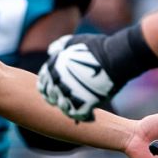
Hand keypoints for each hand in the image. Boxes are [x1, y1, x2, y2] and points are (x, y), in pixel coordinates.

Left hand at [38, 25, 157, 122]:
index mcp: (53, 67)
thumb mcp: (75, 41)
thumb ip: (60, 46)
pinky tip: (91, 114)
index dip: (48, 87)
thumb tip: (51, 51)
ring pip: (63, 107)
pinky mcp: (83, 103)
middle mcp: (57, 81)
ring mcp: (69, 93)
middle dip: (58, 98)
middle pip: (51, 96)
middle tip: (68, 99)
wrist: (115, 56)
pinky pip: (77, 114)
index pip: (42, 82)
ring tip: (79, 105)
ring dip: (69, 107)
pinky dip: (83, 116)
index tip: (56, 90)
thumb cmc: (97, 47)